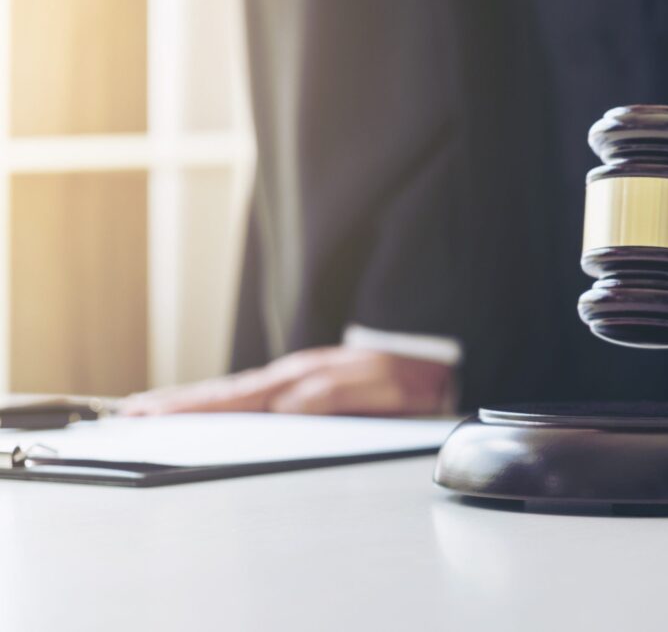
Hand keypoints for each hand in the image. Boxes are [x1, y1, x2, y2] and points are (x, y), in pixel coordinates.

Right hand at [120, 347, 453, 415]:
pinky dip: (222, 402)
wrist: (427, 364)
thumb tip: (284, 407)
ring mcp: (294, 381)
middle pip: (224, 392)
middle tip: (132, 411)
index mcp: (302, 379)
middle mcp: (292, 378)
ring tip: (152, 409)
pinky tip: (208, 409)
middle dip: (177, 402)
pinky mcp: (302, 388)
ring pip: (233, 393)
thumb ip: (332, 396)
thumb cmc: (405, 380)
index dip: (193, 406)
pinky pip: (252, 397)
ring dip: (193, 401)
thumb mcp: (377, 389)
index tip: (154, 411)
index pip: (236, 396)